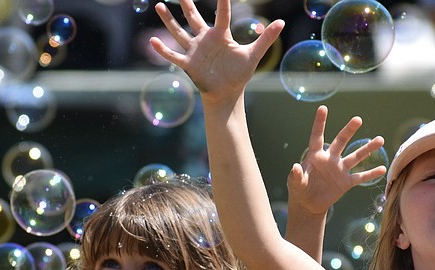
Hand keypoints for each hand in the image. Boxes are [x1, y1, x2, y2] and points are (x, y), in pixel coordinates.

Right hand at [149, 0, 282, 104]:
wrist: (227, 94)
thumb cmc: (239, 74)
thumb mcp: (253, 55)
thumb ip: (266, 39)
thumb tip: (281, 22)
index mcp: (220, 35)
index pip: (221, 13)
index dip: (222, 0)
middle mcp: (205, 39)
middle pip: (193, 17)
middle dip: (187, 3)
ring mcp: (195, 51)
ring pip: (179, 32)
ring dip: (168, 20)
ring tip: (159, 6)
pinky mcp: (188, 64)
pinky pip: (173, 55)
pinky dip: (163, 50)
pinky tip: (152, 41)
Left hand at [287, 105, 385, 216]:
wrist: (309, 204)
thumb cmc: (300, 190)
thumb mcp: (295, 184)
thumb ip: (296, 176)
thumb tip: (295, 167)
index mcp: (315, 156)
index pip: (317, 136)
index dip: (320, 123)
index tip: (323, 108)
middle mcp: (330, 159)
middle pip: (340, 142)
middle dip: (349, 131)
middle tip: (357, 119)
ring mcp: (339, 170)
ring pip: (355, 157)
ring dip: (367, 149)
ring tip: (380, 139)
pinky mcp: (346, 182)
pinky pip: (360, 177)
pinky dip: (371, 174)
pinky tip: (383, 168)